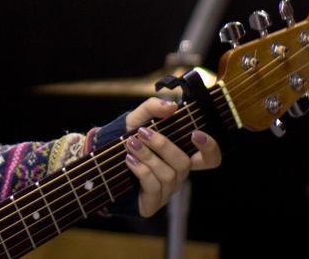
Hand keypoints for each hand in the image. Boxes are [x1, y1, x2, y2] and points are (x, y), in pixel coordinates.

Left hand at [122, 97, 222, 217]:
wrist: (99, 161)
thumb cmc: (123, 140)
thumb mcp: (135, 120)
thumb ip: (152, 108)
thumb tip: (171, 106)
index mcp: (181, 155)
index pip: (210, 158)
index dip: (210, 148)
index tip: (195, 133)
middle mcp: (178, 174)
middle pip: (184, 164)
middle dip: (163, 146)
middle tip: (142, 133)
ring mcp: (166, 190)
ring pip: (167, 175)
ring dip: (148, 156)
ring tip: (130, 144)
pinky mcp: (152, 203)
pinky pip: (153, 187)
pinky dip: (141, 170)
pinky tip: (129, 160)